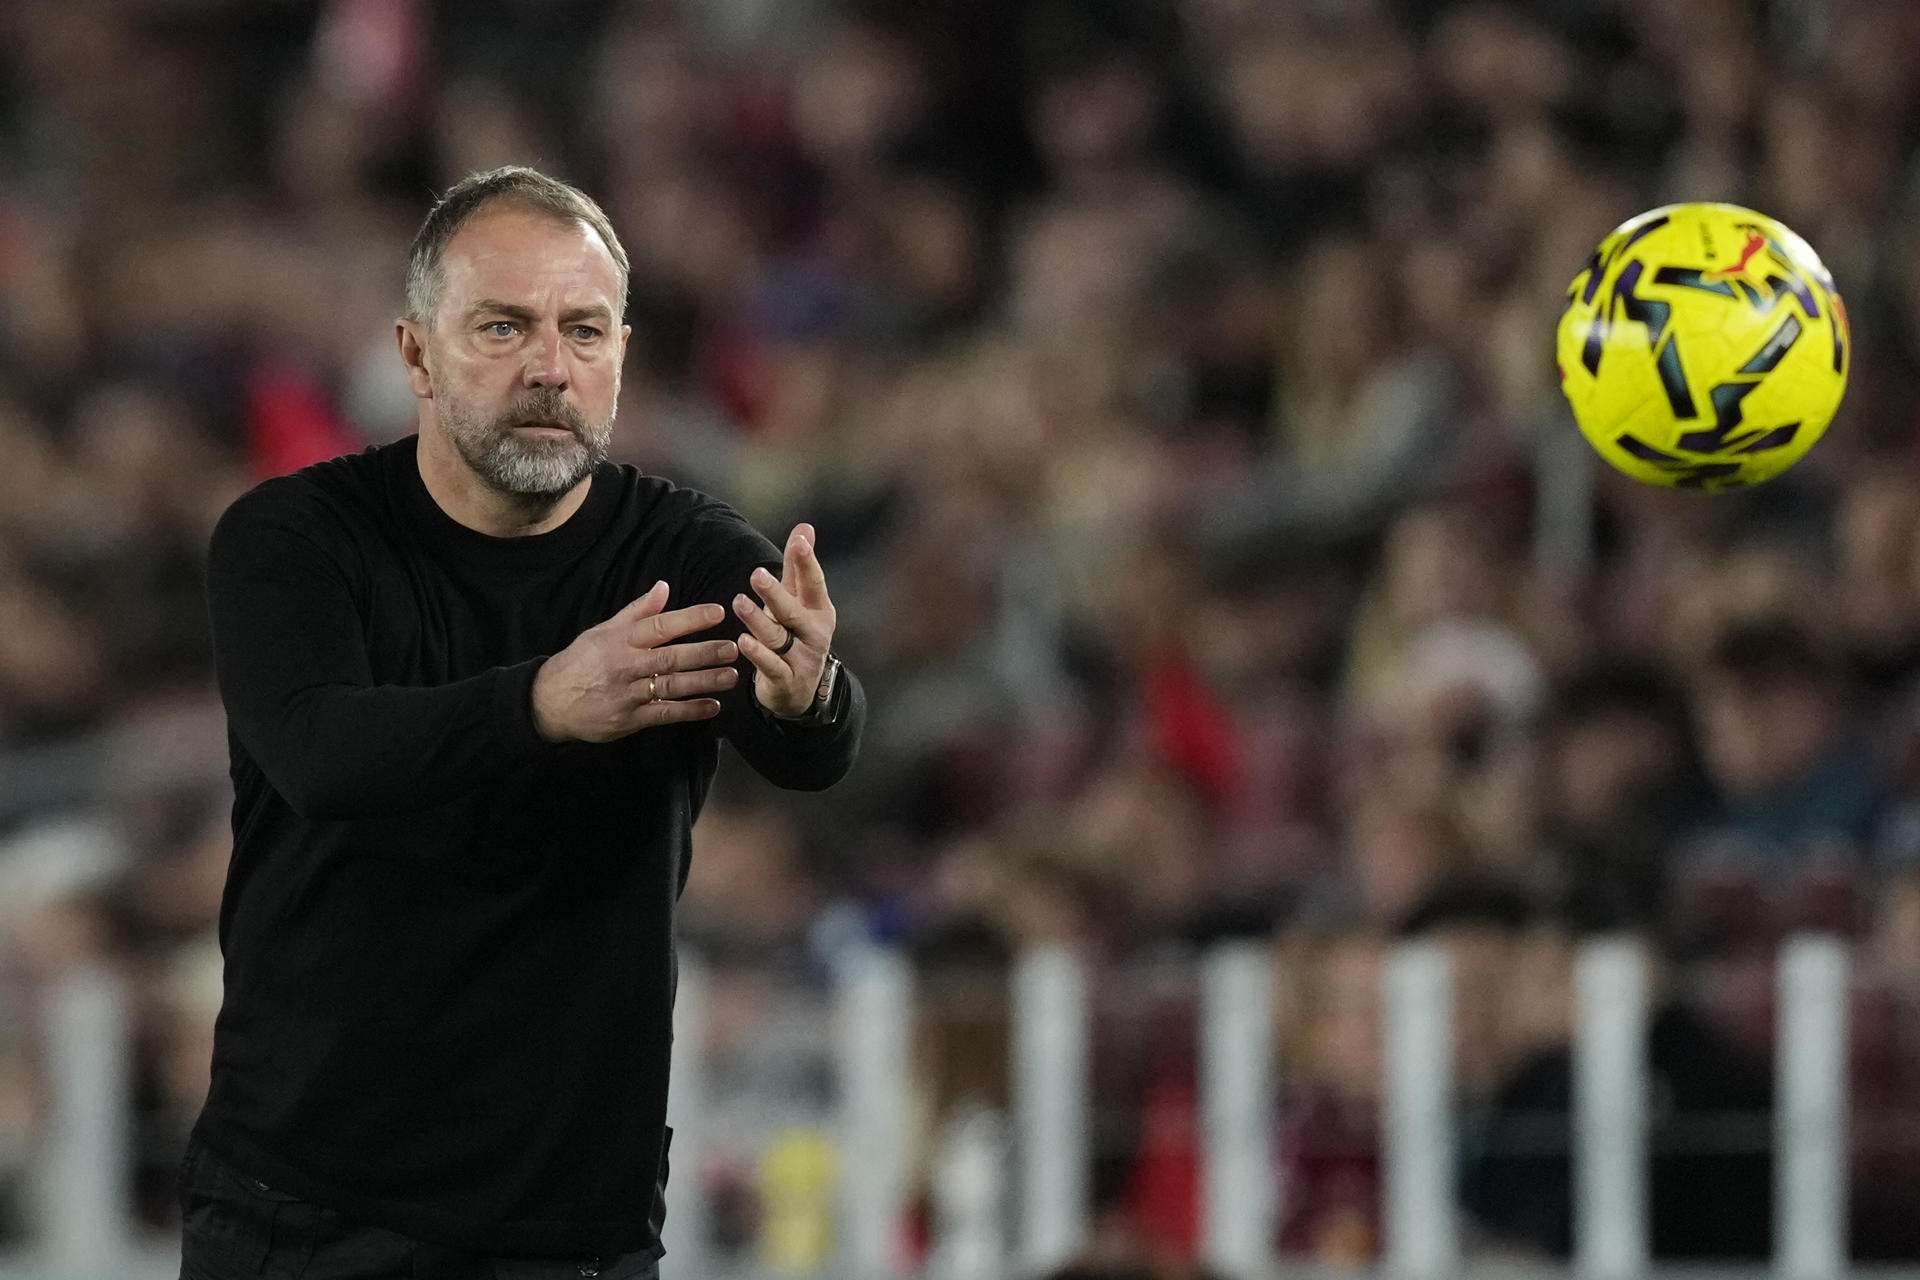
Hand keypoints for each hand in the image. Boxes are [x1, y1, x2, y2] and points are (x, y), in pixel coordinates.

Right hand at [531, 582, 738, 742]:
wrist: (550, 701)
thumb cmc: (582, 661)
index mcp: (621, 640)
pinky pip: (665, 714)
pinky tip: (712, 706)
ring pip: (672, 686)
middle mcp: (626, 665)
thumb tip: (664, 586)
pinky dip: (690, 711)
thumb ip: (637, 611)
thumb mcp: (603, 631)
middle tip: (733, 648)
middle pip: (670, 657)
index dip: (689, 618)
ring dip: (704, 682)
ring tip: (731, 676)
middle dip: (704, 653)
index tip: (717, 612)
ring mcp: (628, 693)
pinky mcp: (629, 719)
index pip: (660, 625)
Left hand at [733, 523, 837, 717]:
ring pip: (777, 637)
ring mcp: (802, 658)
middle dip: (775, 593)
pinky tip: (743, 642)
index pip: (813, 582)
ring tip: (739, 602)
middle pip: (792, 610)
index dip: (807, 562)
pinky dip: (758, 655)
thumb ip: (799, 567)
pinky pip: (772, 666)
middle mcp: (814, 633)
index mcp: (819, 610)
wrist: (801, 689)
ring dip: (757, 620)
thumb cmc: (796, 634)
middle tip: (756, 574)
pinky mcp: (786, 679)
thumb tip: (805, 526)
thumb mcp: (800, 601)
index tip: (799, 541)